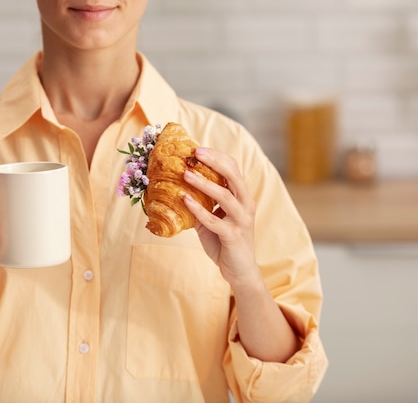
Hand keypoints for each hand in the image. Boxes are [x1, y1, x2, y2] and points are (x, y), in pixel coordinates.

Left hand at [182, 147, 257, 287]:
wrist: (239, 271)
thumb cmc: (224, 243)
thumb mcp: (211, 219)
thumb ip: (200, 204)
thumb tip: (176, 190)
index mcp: (242, 197)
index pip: (233, 169)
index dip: (217, 157)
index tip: (198, 148)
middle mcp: (245, 205)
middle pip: (233, 176)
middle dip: (215, 162)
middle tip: (195, 152)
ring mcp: (241, 220)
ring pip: (225, 196)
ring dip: (204, 183)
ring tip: (186, 174)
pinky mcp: (233, 236)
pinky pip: (214, 220)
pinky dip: (199, 209)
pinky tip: (185, 199)